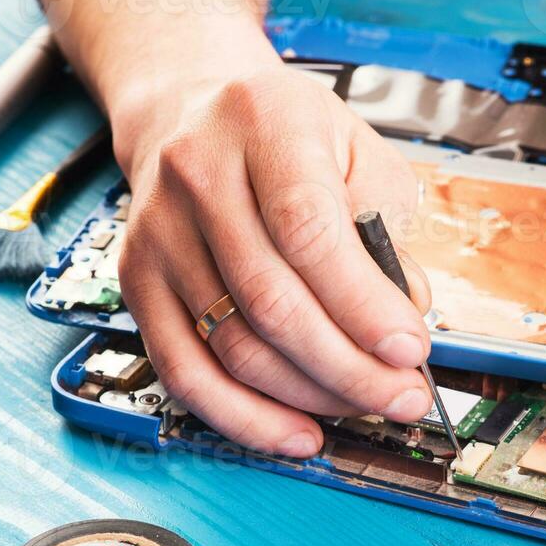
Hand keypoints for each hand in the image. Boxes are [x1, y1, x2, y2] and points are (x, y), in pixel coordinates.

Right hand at [111, 65, 433, 456]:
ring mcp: (158, 234)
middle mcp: (197, 175)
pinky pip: (184, 372)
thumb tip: (404, 313)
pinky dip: (245, 417)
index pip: (308, 232)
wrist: (189, 113)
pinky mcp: (135, 282)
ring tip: (363, 407)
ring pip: (233, 347)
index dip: (362, 305)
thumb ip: (386, 226)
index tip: (410, 350)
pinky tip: (295, 432)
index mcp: (263, 123)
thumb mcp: (356, 149)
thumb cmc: (285, 135)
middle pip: (271, 302)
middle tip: (400, 396)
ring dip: (308, 395)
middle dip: (348, 367)